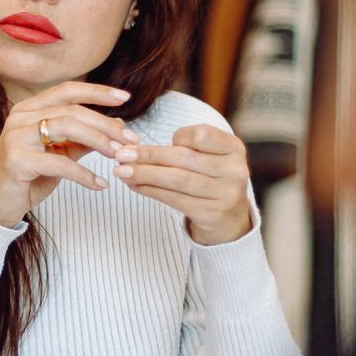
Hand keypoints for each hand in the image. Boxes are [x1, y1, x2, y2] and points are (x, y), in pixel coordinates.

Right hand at [0, 81, 139, 227]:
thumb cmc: (27, 179)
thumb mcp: (58, 155)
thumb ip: (80, 140)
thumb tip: (115, 128)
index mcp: (29, 109)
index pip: (67, 90)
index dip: (98, 91)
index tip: (125, 97)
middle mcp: (20, 117)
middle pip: (72, 110)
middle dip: (106, 124)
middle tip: (130, 139)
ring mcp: (16, 137)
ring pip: (67, 128)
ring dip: (98, 141)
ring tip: (118, 156)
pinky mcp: (16, 161)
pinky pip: (59, 163)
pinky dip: (84, 174)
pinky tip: (99, 184)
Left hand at [115, 123, 253, 244]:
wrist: (228, 220)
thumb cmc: (208, 180)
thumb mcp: (206, 157)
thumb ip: (181, 144)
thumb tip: (127, 137)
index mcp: (234, 148)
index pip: (201, 135)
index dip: (178, 137)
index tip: (164, 142)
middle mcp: (234, 170)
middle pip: (184, 158)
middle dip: (148, 156)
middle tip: (120, 154)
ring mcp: (226, 194)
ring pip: (177, 179)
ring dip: (145, 174)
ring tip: (121, 171)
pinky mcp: (212, 214)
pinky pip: (174, 199)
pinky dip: (151, 191)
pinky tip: (134, 185)